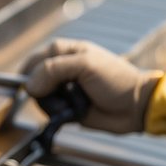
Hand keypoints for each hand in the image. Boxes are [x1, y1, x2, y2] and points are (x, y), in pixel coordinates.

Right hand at [22, 39, 161, 133]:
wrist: (136, 106)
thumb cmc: (116, 80)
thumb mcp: (85, 66)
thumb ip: (54, 70)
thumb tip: (29, 85)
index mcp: (66, 51)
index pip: (37, 58)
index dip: (31, 71)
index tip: (32, 85)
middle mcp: (64, 70)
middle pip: (36, 80)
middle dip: (44, 90)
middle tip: (62, 93)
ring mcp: (66, 90)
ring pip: (43, 98)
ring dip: (54, 104)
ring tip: (73, 104)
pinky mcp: (69, 108)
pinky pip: (53, 112)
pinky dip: (59, 114)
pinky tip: (73, 112)